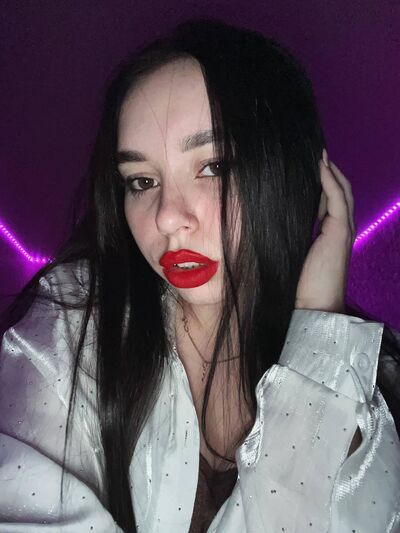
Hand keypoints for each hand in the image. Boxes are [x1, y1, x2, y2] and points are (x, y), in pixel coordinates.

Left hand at [295, 150, 355, 312]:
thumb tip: (273, 217)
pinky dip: (330, 180)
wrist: (313, 304)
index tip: (306, 166)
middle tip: (314, 153)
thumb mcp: (293, 250)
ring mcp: (343, 228)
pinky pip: (337, 198)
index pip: (329, 199)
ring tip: (318, 154)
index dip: (321, 181)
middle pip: (339, 191)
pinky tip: (320, 166)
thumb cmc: (299, 281)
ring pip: (341, 191)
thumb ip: (293, 232)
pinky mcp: (340, 231)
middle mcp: (340, 227)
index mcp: (329, 232)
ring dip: (330, 170)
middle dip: (328, 171)